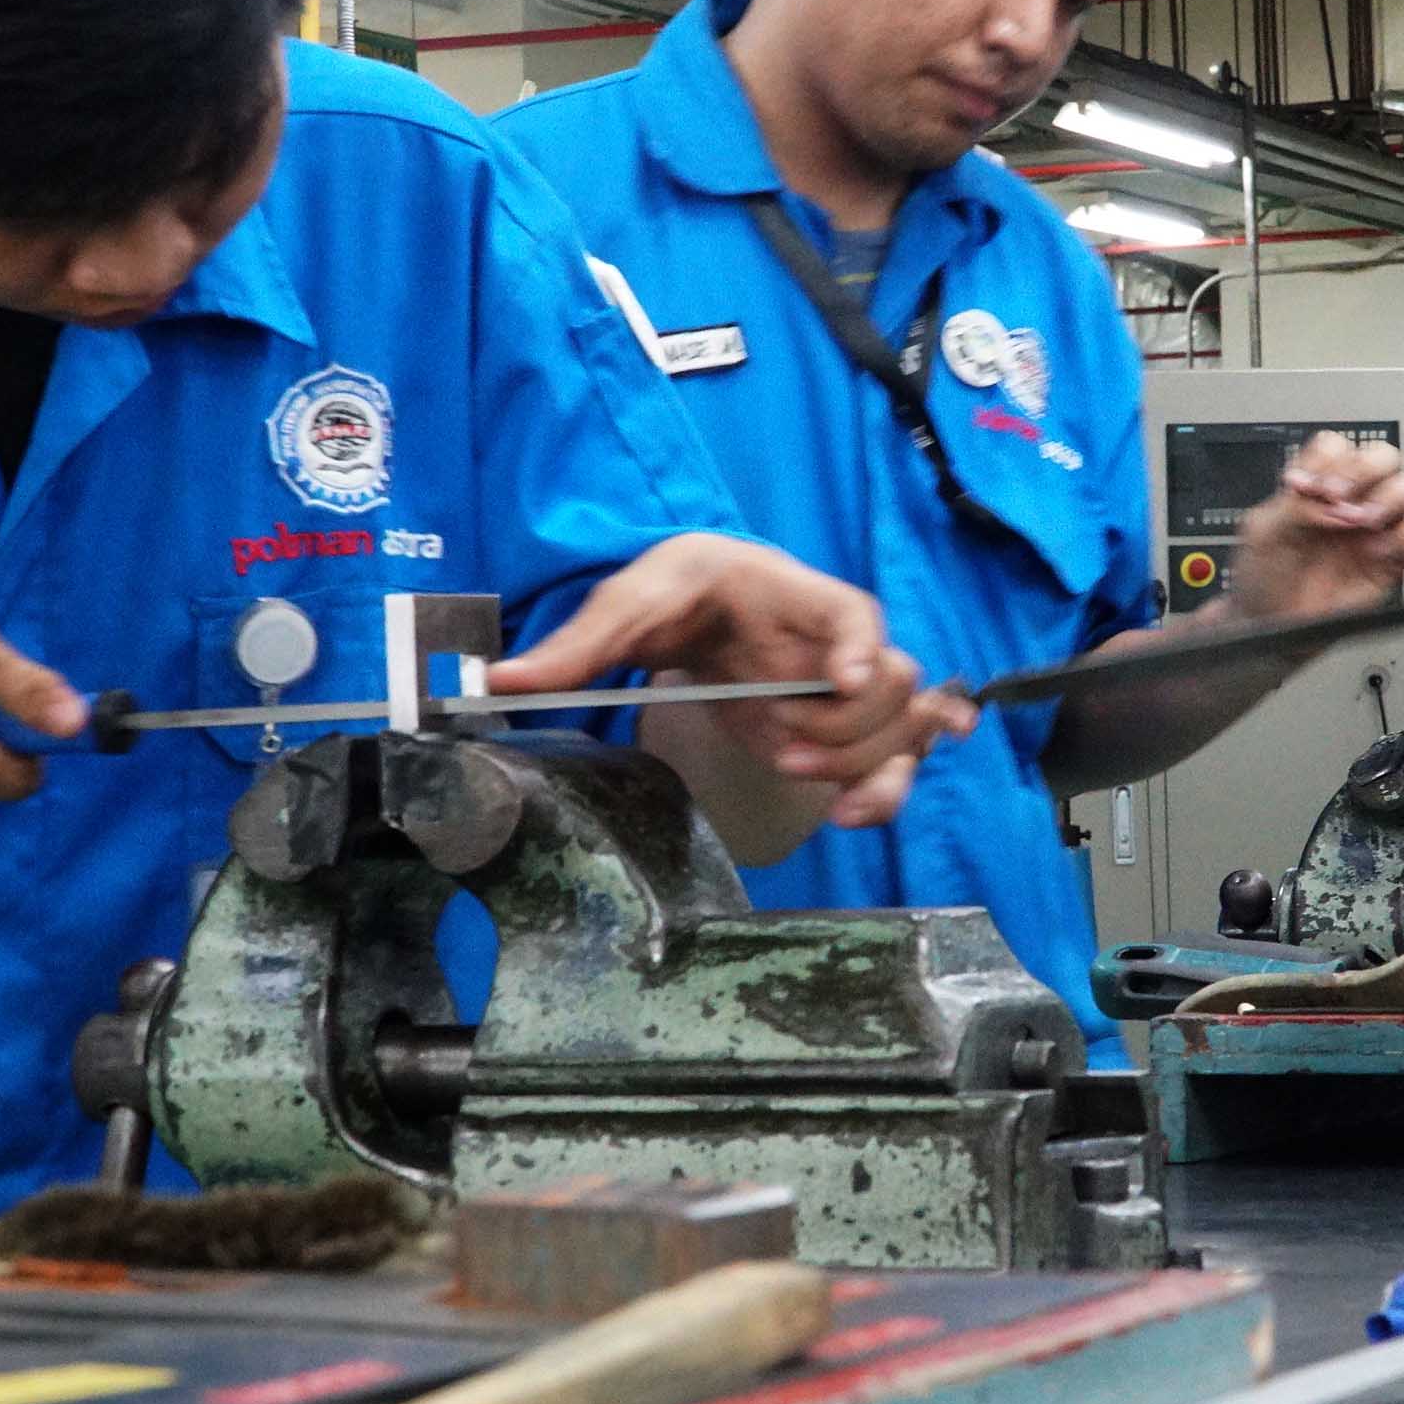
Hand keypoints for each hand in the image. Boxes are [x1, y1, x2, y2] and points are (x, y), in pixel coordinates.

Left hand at [487, 533, 973, 825]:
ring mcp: (847, 690)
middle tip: (780, 741)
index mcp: (791, 591)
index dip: (859, 645)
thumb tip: (501, 679)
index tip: (843, 677)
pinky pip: (895, 763)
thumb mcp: (627, 601)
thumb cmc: (675, 588)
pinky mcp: (841, 731)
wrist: (699, 601)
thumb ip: (577, 644)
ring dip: (862, 761)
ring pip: (902, 726)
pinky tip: (848, 815)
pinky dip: (885, 792)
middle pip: (890, 681)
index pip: (853, 609)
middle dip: (843, 723)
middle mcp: (836, 641)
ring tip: (791, 768)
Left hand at [1228, 431, 1403, 621]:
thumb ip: (1293, 505)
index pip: (1337, 447)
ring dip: (1388, 497)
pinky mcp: (1393, 559)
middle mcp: (1352, 500)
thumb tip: (1328, 499)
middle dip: (1362, 469)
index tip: (1308, 487)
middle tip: (1337, 497)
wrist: (1273, 622)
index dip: (1327, 460)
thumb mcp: (1264, 531)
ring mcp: (1375, 527)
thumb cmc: (1265, 575)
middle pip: (1382, 456)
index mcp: (1319, 486)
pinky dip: (1403, 537)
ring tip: (1359, 521)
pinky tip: (1373, 551)